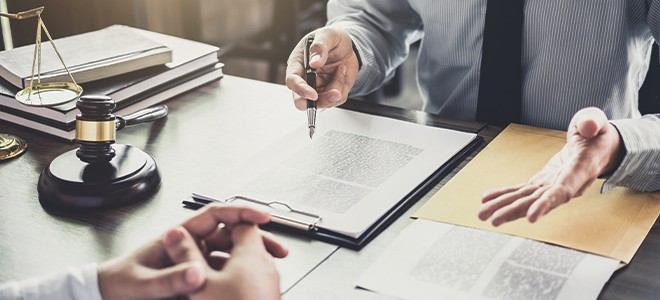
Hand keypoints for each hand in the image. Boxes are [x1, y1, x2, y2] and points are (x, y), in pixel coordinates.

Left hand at [98, 205, 287, 299]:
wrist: (107, 295)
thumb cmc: (119, 283)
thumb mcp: (142, 284)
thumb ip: (169, 280)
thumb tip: (196, 274)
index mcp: (179, 236)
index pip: (217, 214)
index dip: (242, 211)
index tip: (262, 216)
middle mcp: (189, 244)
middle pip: (231, 233)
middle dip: (256, 238)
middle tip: (276, 248)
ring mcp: (193, 259)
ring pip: (230, 252)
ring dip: (251, 256)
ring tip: (271, 264)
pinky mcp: (195, 275)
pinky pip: (223, 269)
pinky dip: (239, 271)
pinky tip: (249, 278)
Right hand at [285, 27, 359, 109]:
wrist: (348, 46)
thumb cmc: (332, 39)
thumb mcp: (328, 35)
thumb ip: (319, 46)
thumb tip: (314, 63)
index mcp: (297, 64)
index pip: (292, 81)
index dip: (301, 90)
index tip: (313, 94)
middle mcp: (304, 79)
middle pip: (301, 101)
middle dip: (317, 102)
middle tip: (334, 94)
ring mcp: (317, 88)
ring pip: (323, 102)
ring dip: (337, 88)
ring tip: (342, 69)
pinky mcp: (329, 93)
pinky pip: (337, 99)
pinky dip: (343, 86)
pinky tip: (342, 72)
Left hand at [478, 107, 624, 225]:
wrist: (598, 148)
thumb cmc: (597, 135)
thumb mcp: (596, 122)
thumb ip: (592, 122)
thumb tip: (587, 127)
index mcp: (580, 170)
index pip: (563, 190)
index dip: (547, 204)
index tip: (532, 217)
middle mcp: (565, 183)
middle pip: (538, 200)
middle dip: (515, 210)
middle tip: (494, 219)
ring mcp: (552, 185)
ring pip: (526, 199)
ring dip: (504, 207)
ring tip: (484, 214)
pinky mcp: (542, 183)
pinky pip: (522, 191)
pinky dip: (504, 195)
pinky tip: (488, 200)